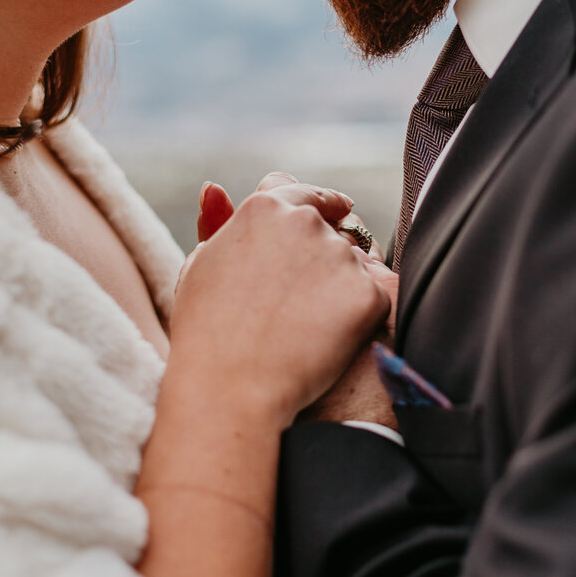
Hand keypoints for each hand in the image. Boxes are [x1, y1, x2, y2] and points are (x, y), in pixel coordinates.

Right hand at [171, 186, 389, 427]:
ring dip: (342, 286)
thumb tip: (216, 187)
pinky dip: (360, 319)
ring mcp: (341, 257)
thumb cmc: (206, 334)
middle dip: (325, 253)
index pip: (302, 192)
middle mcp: (307, 223)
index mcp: (264, 208)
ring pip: (355, 264)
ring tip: (306, 327)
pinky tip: (328, 342)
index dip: (317, 204)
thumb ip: (217, 224)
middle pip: (332, 228)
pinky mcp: (370, 294)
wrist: (232, 390)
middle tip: (301, 298)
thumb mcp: (200, 268)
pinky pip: (374, 299)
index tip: (334, 210)